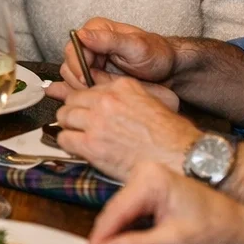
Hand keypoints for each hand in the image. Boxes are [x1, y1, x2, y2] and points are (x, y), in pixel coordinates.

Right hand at [54, 18, 179, 98]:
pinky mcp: (94, 74)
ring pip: (70, 76)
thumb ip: (108, 40)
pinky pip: (78, 84)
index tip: (88, 79)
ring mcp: (91, 60)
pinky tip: (91, 96)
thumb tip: (82, 34)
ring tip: (102, 91)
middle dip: (80, 80)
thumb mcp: (135, 46)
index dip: (78, 66)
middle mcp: (90, 43)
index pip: (72, 48)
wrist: (169, 70)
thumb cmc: (157, 55)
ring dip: (83, 88)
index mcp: (96, 29)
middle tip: (98, 88)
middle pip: (68, 64)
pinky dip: (82, 92)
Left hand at [55, 78, 195, 180]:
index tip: (85, 108)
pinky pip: (64, 139)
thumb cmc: (172, 135)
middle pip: (72, 100)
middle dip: (74, 112)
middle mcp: (106, 100)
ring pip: (64, 117)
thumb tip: (115, 97)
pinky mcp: (90, 145)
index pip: (88, 88)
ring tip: (78, 135)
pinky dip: (69, 144)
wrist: (179, 157)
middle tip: (79, 124)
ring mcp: (96, 122)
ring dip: (69, 127)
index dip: (86, 101)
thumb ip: (132, 95)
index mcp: (122, 87)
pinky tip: (78, 148)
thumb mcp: (155, 100)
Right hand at [89, 163, 243, 243]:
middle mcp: (141, 176)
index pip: (113, 213)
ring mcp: (143, 187)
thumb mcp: (175, 243)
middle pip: (116, 223)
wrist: (238, 229)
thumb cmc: (214, 229)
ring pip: (123, 229)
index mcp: (148, 178)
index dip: (100, 242)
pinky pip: (132, 228)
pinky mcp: (146, 199)